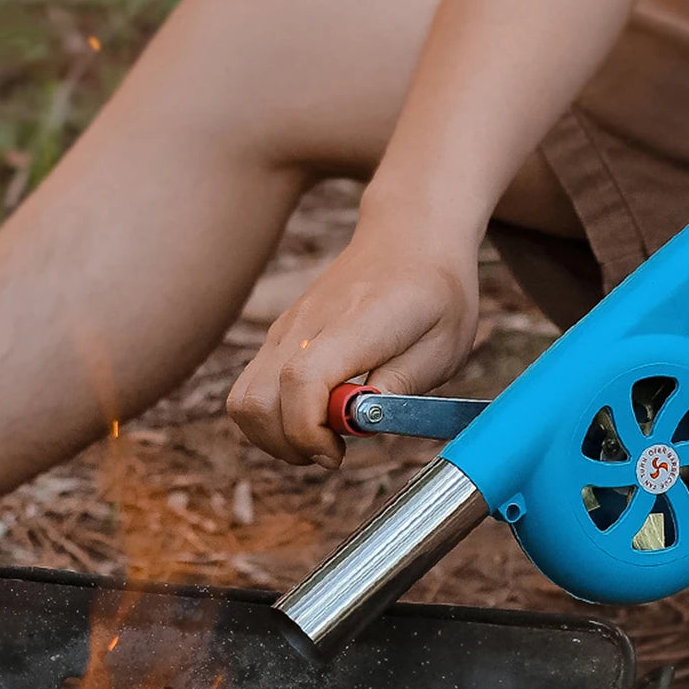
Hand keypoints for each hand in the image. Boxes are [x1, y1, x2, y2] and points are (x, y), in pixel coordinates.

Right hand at [227, 212, 479, 467]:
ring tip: (320, 439)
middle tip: (334, 452)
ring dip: (275, 437)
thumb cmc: (435, 294)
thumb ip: (400, 387)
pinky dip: (272, 418)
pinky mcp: (280, 337)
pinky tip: (314, 417)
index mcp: (356, 323)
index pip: (303, 380)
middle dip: (289, 445)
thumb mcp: (444, 347)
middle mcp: (307, 325)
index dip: (310, 430)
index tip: (339, 453)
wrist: (409, 235)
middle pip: (257, 401)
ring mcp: (287, 329)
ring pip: (244, 400)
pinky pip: (252, 389)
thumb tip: (356, 423)